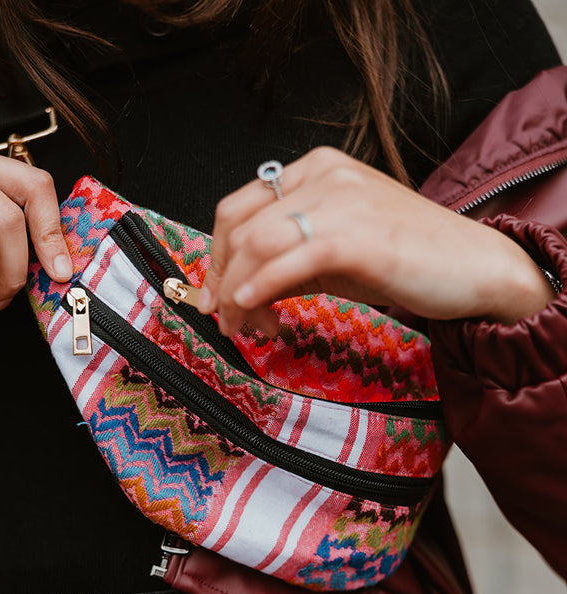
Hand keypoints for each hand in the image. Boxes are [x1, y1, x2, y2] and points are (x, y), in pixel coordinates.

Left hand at [199, 147, 553, 334]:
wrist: (475, 268)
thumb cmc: (407, 260)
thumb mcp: (334, 254)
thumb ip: (287, 261)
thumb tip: (234, 293)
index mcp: (317, 169)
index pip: (238, 208)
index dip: (216, 258)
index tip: (215, 298)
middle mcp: (324, 175)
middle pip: (238, 226)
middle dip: (220, 280)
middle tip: (227, 321)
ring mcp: (340, 202)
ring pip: (254, 244)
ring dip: (235, 295)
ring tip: (247, 327)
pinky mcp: (354, 238)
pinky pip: (285, 261)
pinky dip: (258, 289)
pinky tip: (253, 313)